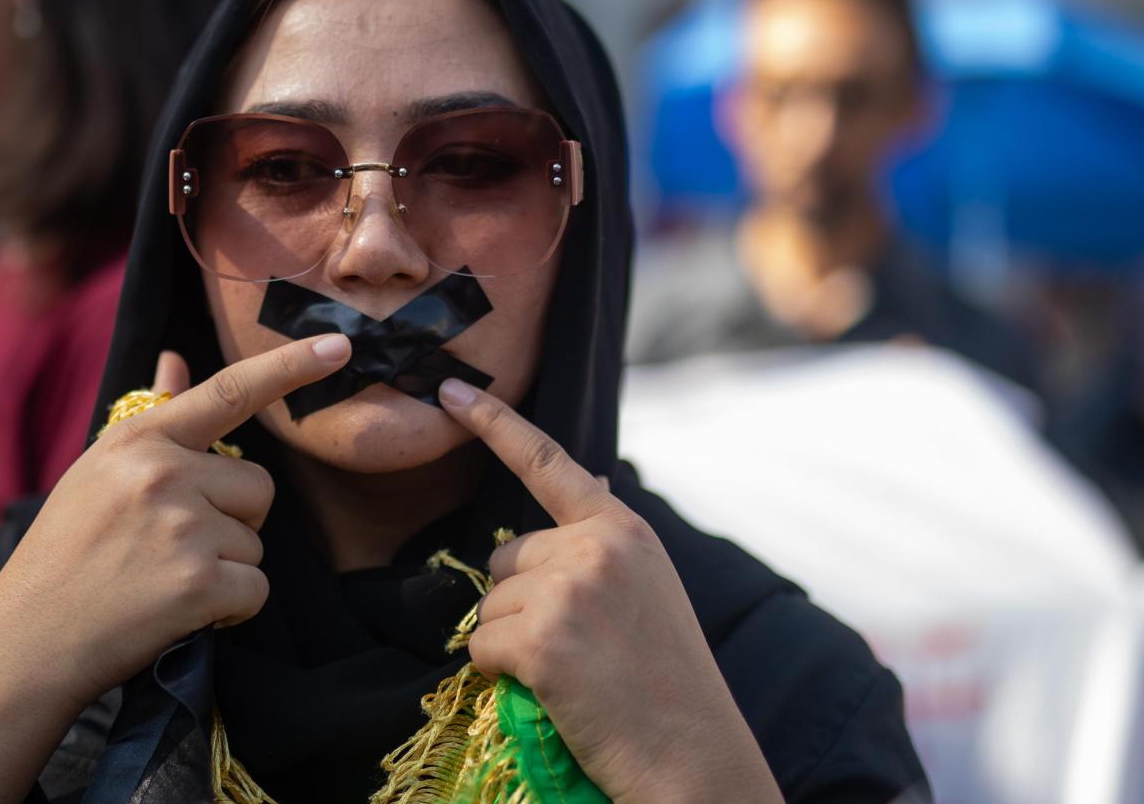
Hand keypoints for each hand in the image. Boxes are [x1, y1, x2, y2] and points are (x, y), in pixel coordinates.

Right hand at [0, 334, 350, 803]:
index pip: (228, 391)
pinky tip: (183, 614)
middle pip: (257, 486)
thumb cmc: (64, 554)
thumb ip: (151, 418)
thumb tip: (177, 360)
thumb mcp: (97, 473)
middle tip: (173, 548)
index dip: (289, 367)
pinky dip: (231, 611)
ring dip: (225, 569)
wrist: (27, 640)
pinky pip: (255, 589)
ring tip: (163, 581)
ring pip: (255, 541)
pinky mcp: (198, 584)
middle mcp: (163, 474)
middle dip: (234, 519)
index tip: (338, 346)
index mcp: (139, 441)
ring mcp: (182, 528)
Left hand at [438, 378, 780, 803]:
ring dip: (512, 644)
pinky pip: (480, 647)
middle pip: (503, 558)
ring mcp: (568, 591)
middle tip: (577, 647)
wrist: (694, 754)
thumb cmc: (667, 682)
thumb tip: (564, 502)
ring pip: (487, 607)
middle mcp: (595, 547)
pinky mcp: (542, 641)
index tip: (449, 388)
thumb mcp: (648, 589)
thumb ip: (601, 548)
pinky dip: (500, 675)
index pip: (548, 461)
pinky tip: (553, 692)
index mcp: (623, 529)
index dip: (493, 422)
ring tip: (573, 672)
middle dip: (519, 602)